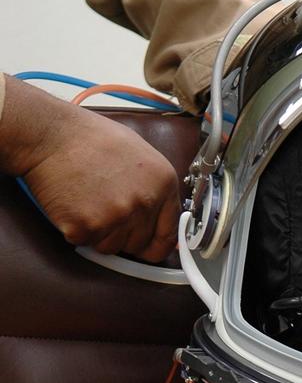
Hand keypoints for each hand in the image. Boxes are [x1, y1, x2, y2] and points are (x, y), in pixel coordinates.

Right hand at [1, 75, 179, 260]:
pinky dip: (76, 230)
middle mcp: (144, 203)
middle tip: (103, 209)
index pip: (168, 234)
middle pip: (138, 244)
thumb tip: (161, 218)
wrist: (51, 134)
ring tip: (87, 201)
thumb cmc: (91, 139)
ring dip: (98, 233)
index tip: (148, 249)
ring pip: (111, 247)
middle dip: (122, 235)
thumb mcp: (139, 155)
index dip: (156, 245)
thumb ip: (154, 189)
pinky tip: (73, 204)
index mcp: (163, 184)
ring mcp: (116, 217)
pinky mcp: (86, 227)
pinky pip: (85, 242)